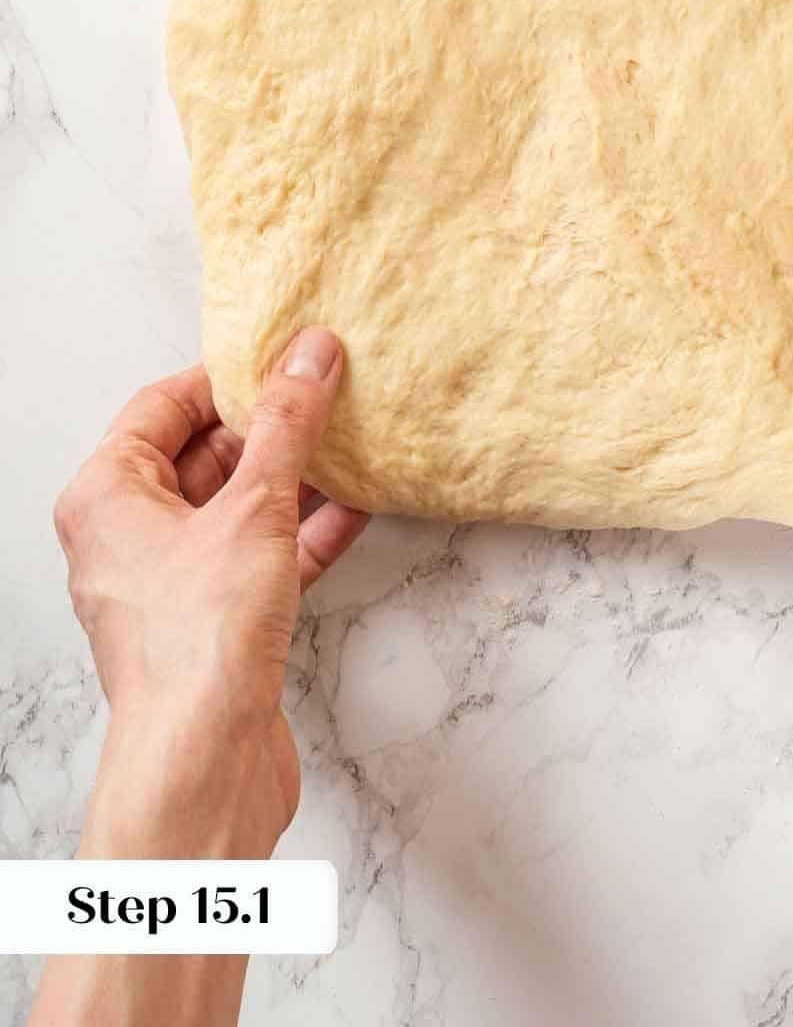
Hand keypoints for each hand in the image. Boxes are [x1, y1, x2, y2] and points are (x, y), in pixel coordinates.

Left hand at [53, 327, 368, 854]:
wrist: (206, 762)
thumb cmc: (199, 640)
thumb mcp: (252, 507)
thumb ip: (287, 424)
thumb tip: (309, 354)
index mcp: (107, 496)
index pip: (163, 406)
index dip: (227, 376)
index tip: (285, 355)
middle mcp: (130, 536)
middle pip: (205, 455)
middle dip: (271, 425)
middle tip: (330, 389)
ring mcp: (175, 582)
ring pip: (241, 508)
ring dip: (299, 478)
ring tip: (356, 439)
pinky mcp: (219, 621)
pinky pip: (265, 556)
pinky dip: (308, 531)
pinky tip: (361, 506)